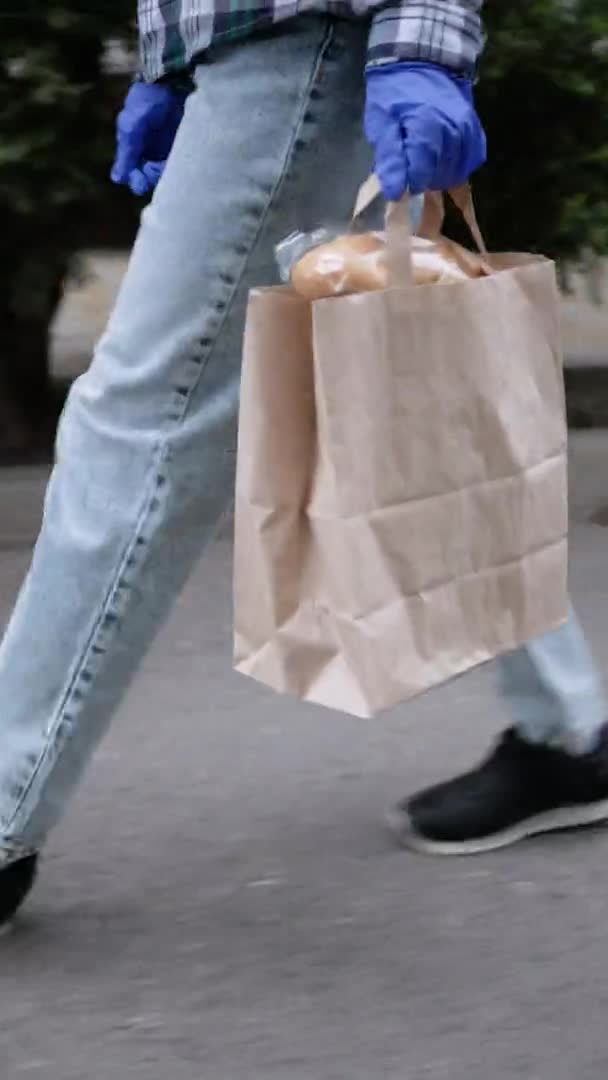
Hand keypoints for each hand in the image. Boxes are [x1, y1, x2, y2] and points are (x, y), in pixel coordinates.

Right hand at [110, 82, 187, 196]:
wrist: (171, 81)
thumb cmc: (145, 103)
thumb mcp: (131, 128)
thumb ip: (126, 154)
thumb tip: (117, 179)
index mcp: (134, 149)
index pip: (134, 175)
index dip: (137, 181)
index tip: (141, 181)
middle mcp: (150, 152)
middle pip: (152, 177)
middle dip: (153, 178)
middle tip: (157, 170)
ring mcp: (168, 149)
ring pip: (168, 173)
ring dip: (168, 174)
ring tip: (169, 163)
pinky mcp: (185, 145)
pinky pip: (183, 163)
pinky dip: (182, 167)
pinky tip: (183, 162)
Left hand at [364, 63, 485, 199]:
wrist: (421, 60)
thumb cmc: (394, 94)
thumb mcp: (381, 123)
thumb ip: (390, 159)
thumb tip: (396, 194)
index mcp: (426, 127)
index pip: (421, 174)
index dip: (408, 183)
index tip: (398, 180)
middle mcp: (453, 130)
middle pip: (439, 175)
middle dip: (422, 179)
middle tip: (408, 168)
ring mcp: (467, 130)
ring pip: (456, 172)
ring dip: (439, 175)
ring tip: (424, 163)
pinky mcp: (475, 130)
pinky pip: (470, 161)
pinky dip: (457, 167)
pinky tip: (443, 162)